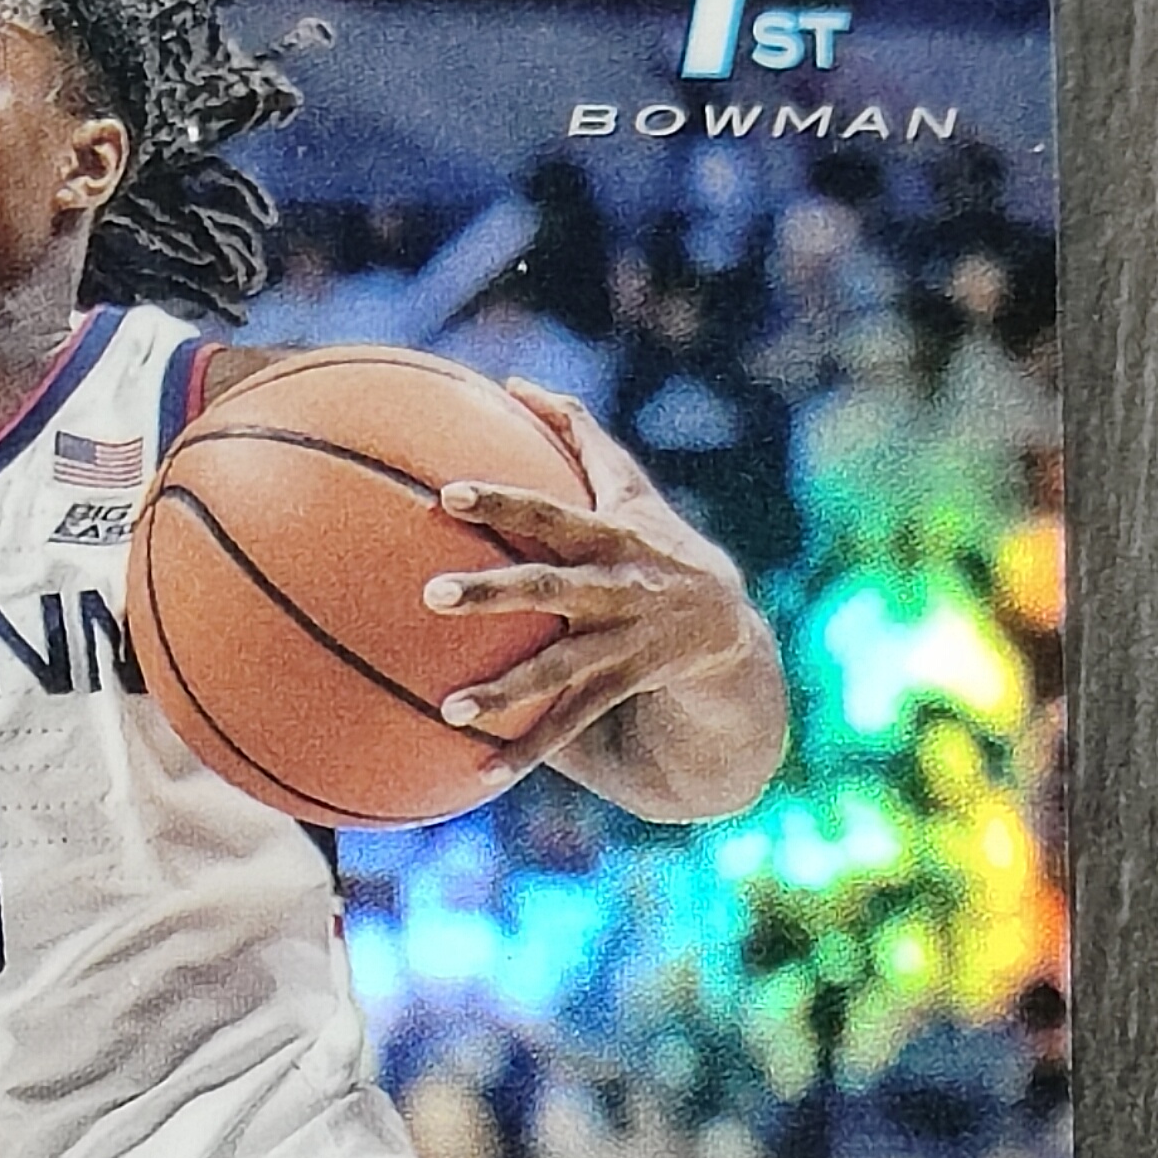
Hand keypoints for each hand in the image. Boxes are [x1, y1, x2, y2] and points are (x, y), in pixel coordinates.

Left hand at [419, 386, 787, 819]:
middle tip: (432, 594)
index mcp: (608, 536)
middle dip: (494, 592)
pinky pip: (569, 725)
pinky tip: (477, 778)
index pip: (549, 510)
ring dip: (506, 691)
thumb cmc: (654, 540)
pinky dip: (526, 752)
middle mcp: (614, 588)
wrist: (725, 625)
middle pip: (548, 588)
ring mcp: (620, 643)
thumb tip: (513, 380)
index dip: (503, 500)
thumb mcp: (625, 485)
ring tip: (451, 710)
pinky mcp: (620, 689)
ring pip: (559, 670)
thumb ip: (573, 432)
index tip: (447, 494)